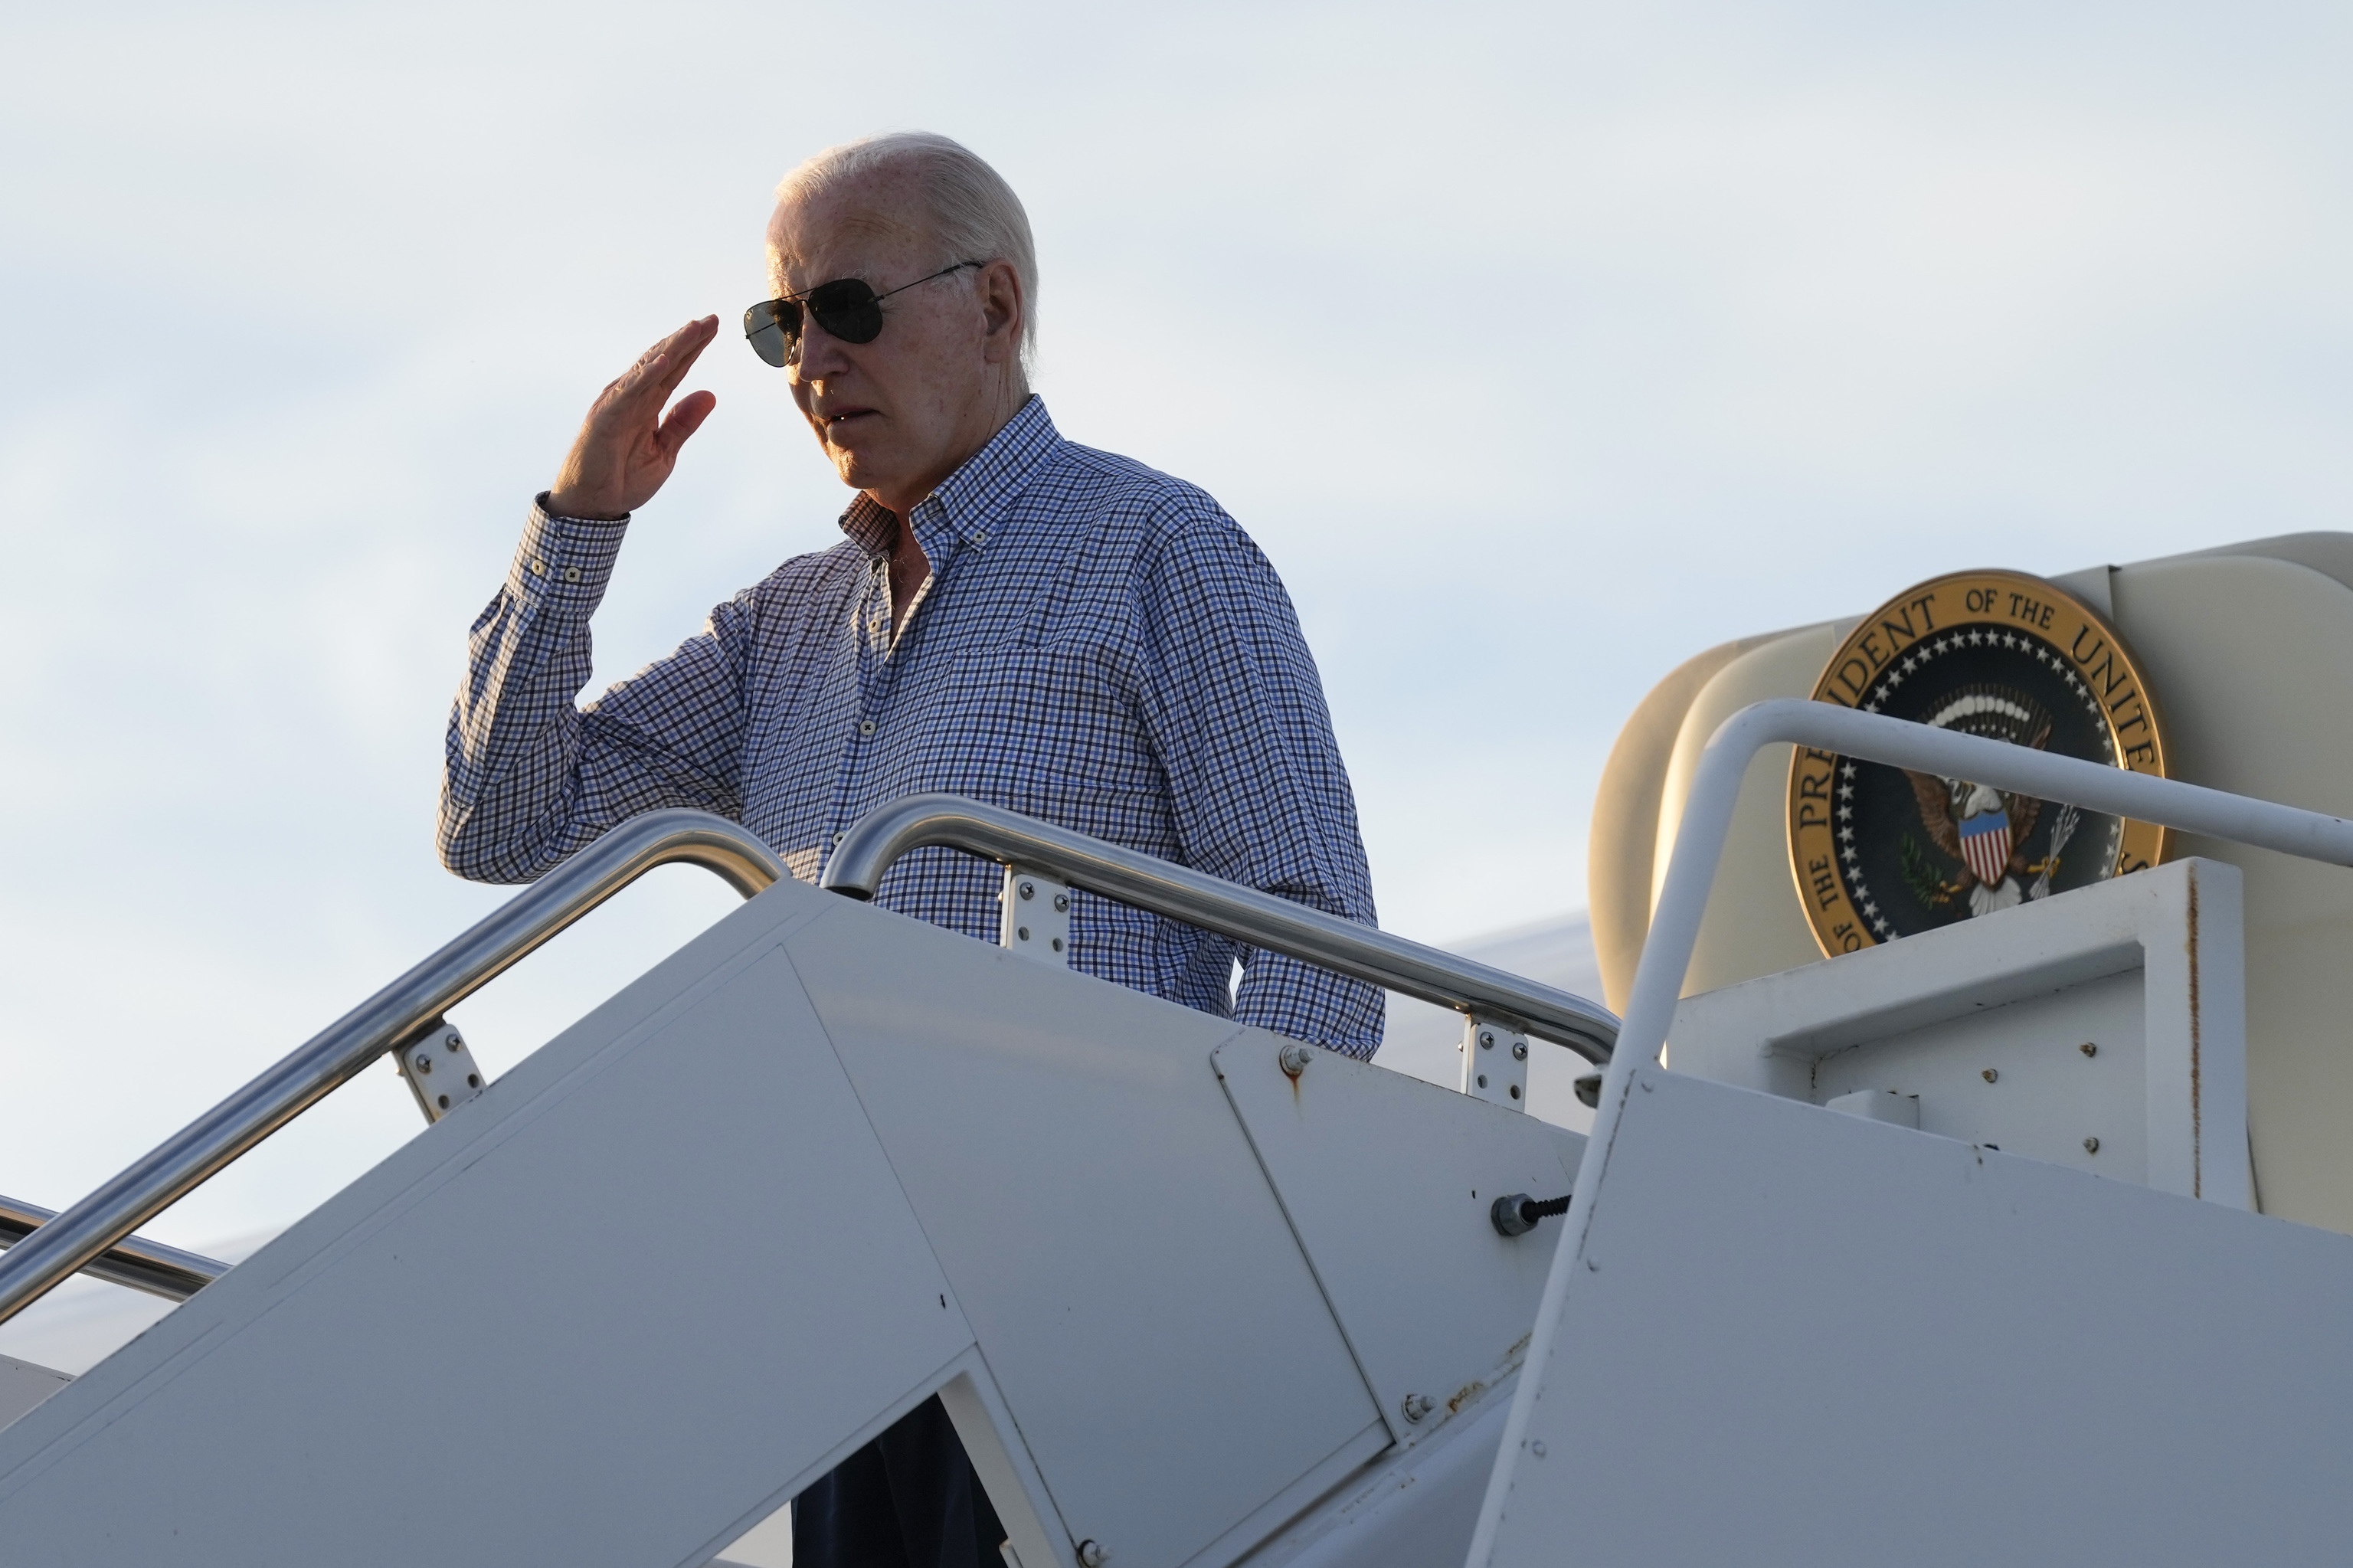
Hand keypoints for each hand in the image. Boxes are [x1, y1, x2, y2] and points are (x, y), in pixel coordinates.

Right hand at [547, 316, 718, 518]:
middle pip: (664, 361)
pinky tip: (664, 361)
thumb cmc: (622, 479)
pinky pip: (629, 393)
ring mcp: (617, 405)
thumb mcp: (665, 451)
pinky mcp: (605, 418)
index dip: (694, 348)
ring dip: (671, 348)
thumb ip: (683, 423)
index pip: (675, 370)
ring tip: (693, 329)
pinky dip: (645, 376)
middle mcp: (632, 398)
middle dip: (688, 340)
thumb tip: (709, 395)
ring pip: (647, 369)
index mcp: (648, 405)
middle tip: (712, 319)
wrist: (594, 506)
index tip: (714, 327)